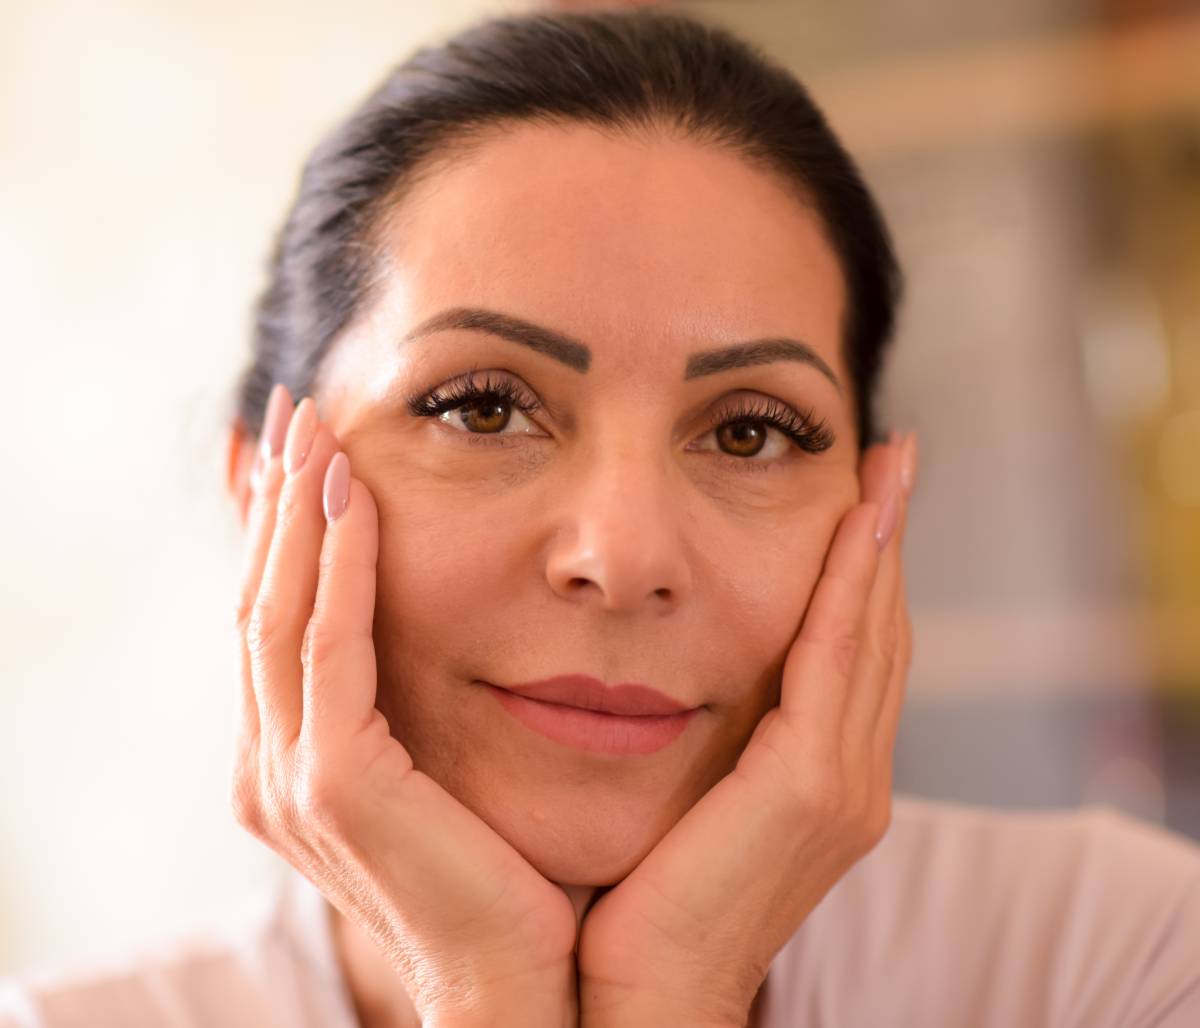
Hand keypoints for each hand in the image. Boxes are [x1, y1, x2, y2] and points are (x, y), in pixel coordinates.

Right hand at [231, 385, 579, 1027]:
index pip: (278, 618)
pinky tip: (358, 496)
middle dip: (277, 502)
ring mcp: (294, 779)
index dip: (283, 530)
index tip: (304, 450)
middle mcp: (277, 765)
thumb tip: (446, 623)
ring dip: (296, 514)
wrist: (526, 982)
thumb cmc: (508, 872)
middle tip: (300, 412)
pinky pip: (330, 650)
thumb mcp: (451, 765)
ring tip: (318, 428)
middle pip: (261, 602)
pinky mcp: (336, 787)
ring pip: (278, 613)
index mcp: (301, 760)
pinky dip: (339, 566)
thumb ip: (420, 701)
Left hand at [575, 432, 916, 1027]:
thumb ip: (701, 738)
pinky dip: (849, 590)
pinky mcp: (812, 790)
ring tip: (884, 471)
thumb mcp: (681, 797)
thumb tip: (657, 669)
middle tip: (891, 460)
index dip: (861, 572)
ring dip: (878, 548)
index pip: (851, 650)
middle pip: (877, 632)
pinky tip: (853, 525)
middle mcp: (851, 777)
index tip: (861, 497)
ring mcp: (843, 786)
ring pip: (870, 636)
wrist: (637, 998)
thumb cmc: (638, 899)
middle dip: (886, 542)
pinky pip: (835, 663)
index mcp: (819, 778)